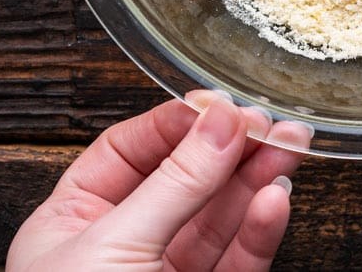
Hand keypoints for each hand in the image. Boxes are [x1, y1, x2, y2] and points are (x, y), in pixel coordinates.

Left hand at [8, 90, 311, 271]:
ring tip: (291, 146)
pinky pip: (237, 260)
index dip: (177, 124)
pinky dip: (259, 229)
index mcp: (70, 225)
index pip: (128, 152)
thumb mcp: (115, 247)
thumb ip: (175, 183)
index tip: (221, 105)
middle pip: (184, 180)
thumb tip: (218, 121)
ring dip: (256, 180)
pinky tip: (275, 199)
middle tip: (273, 122)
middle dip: (231, 149)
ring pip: (219, 219)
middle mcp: (119, 249)